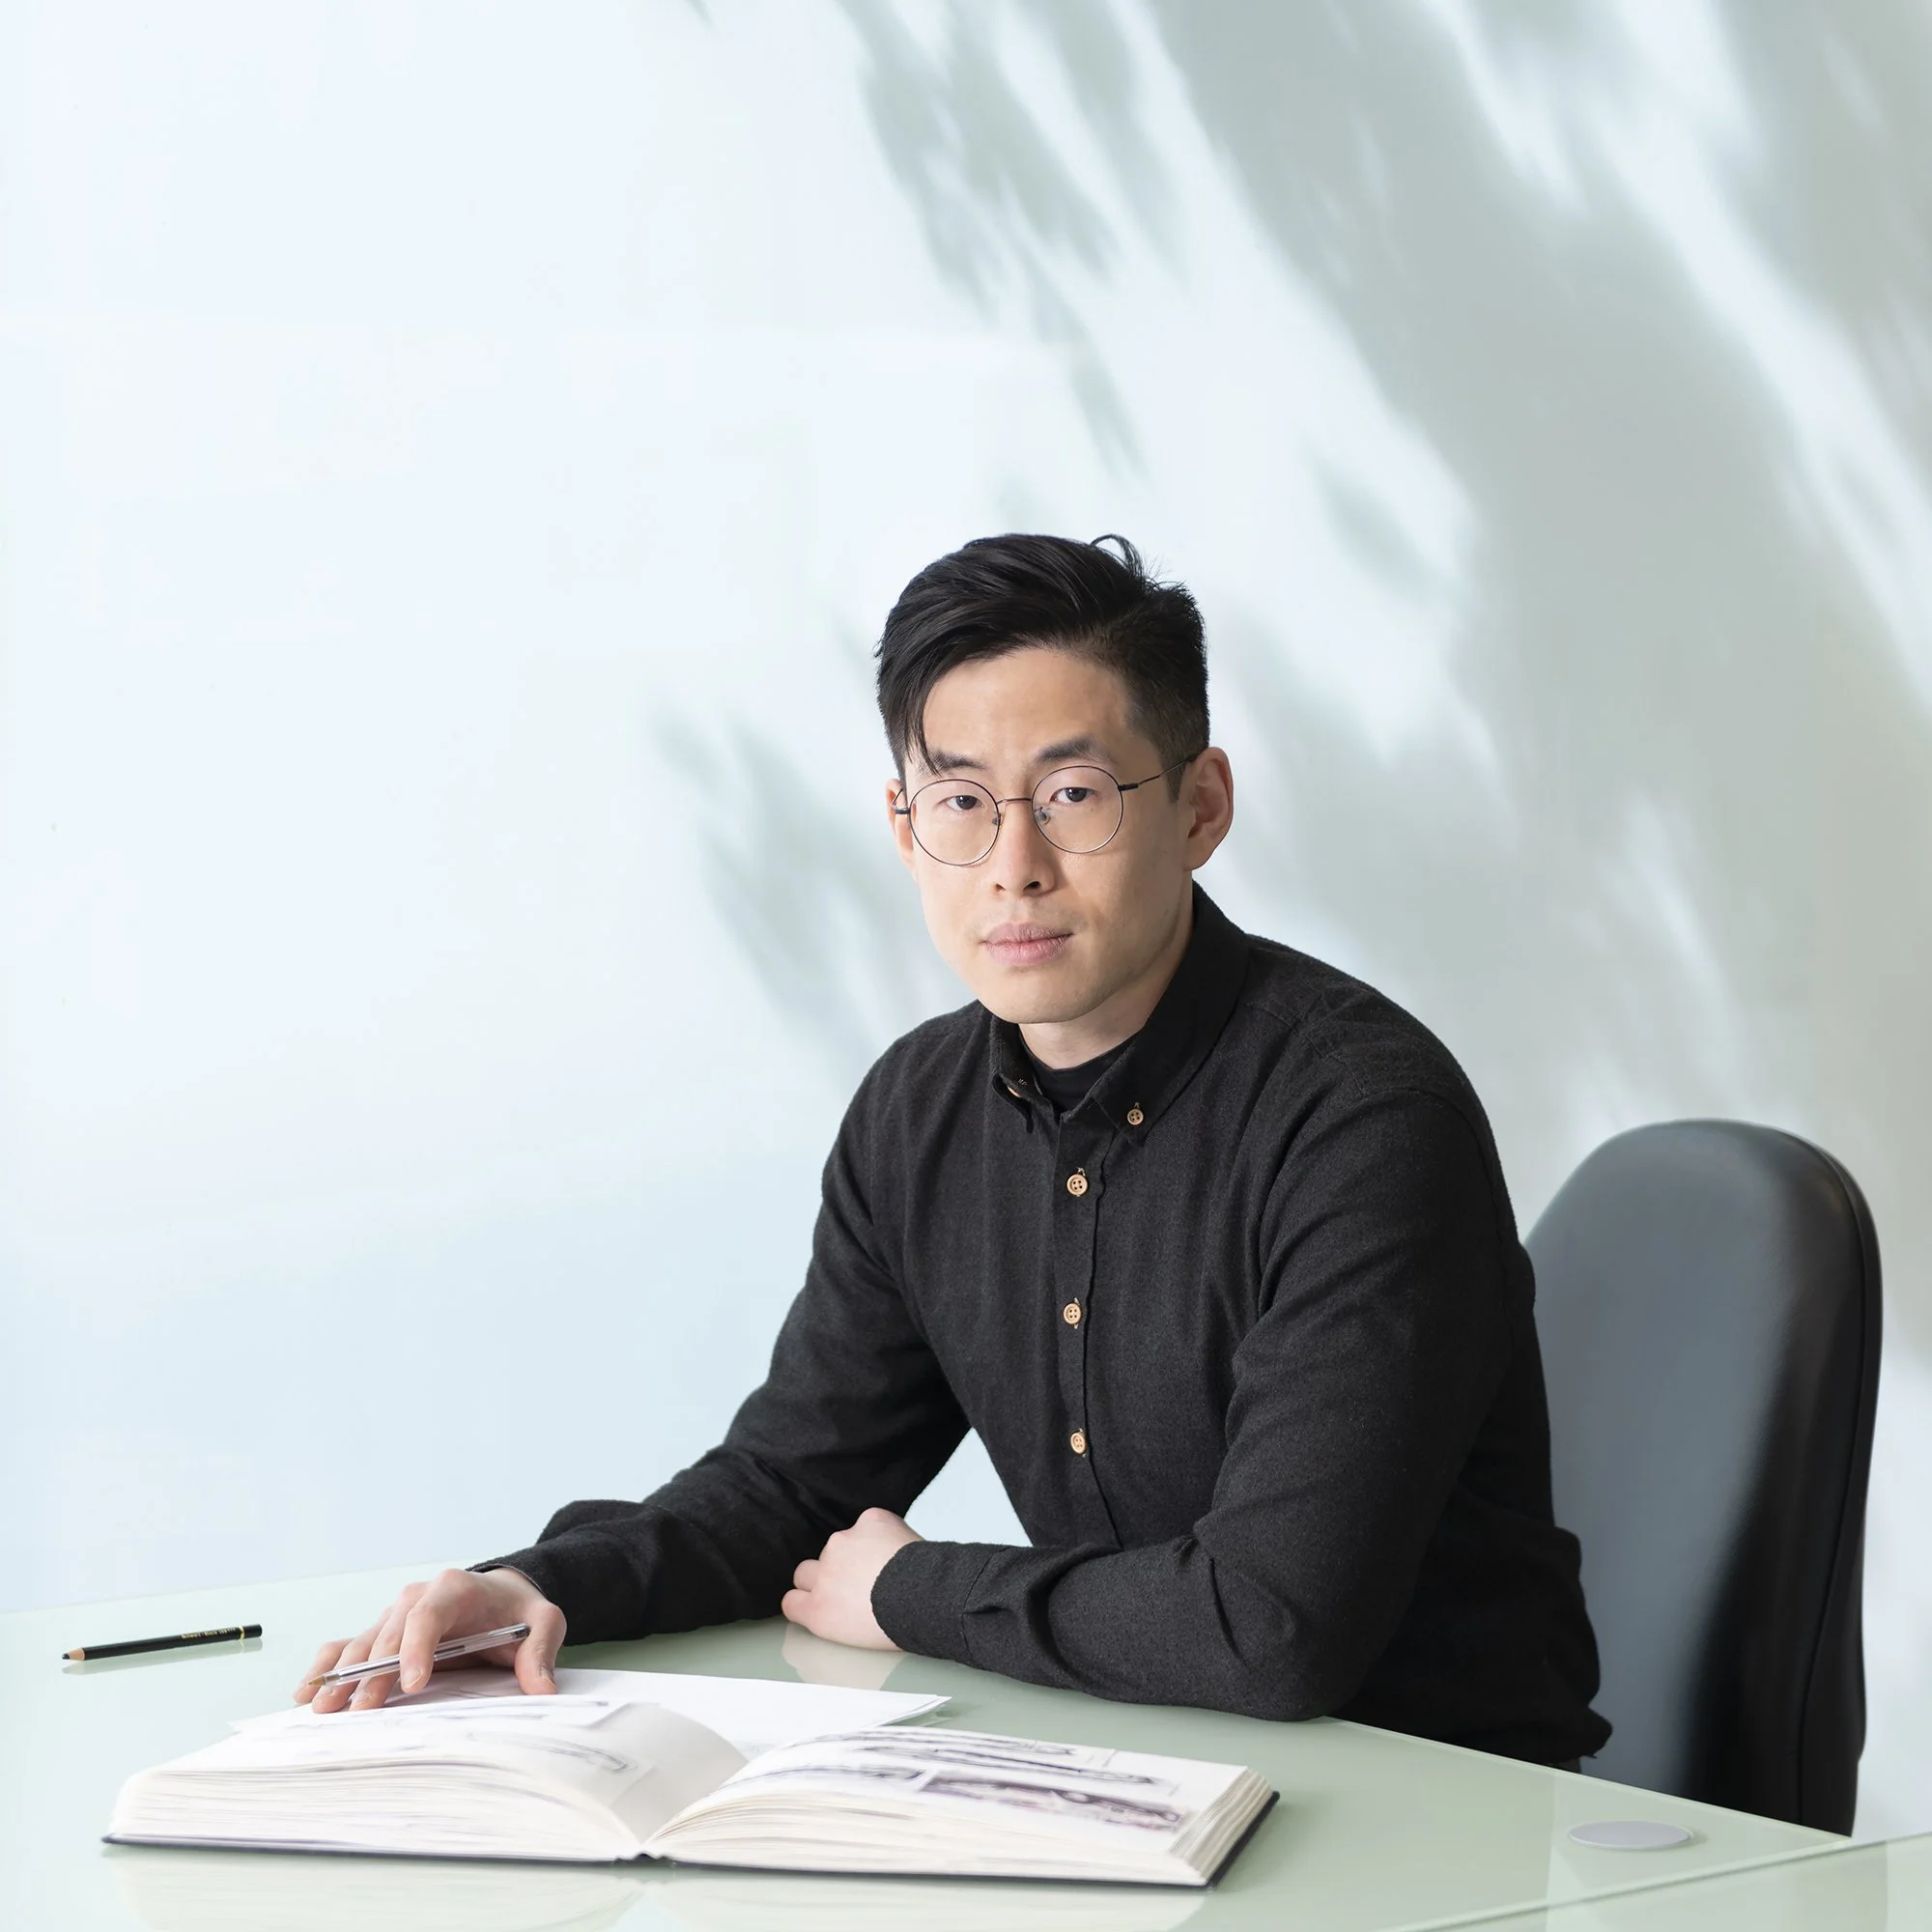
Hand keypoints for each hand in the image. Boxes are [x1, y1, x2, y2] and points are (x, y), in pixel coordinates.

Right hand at [296, 1566, 564, 1712]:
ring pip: (362, 1643)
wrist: (504, 1596)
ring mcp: (395, 1614)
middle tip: (363, 1712)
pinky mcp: (384, 1633)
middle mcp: (417, 1597)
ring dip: (343, 1675)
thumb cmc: (519, 1611)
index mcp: (454, 1587)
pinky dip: (327, 1665)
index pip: (427, 1614)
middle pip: (388, 1635)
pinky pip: (348, 1645)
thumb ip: (541, 1652)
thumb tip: (543, 1689)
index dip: (416, 1647)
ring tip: (323, 1709)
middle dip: (375, 1674)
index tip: (413, 1684)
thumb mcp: (544, 1622)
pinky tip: (306, 1691)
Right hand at [781, 1508, 921, 1649]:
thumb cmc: (902, 1624)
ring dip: (855, 1552)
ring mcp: (843, 1543)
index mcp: (818, 1610)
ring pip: (839, 1544)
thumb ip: (834, 1618)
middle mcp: (823, 1573)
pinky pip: (869, 1523)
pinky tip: (896, 1547)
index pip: (791, 1601)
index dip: (807, 1599)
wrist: (926, 1597)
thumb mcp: (854, 1640)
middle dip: (825, 1575)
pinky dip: (880, 1532)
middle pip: (806, 1571)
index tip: (821, 1599)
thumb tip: (842, 1610)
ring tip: (886, 1567)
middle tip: (852, 1583)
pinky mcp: (868, 1521)